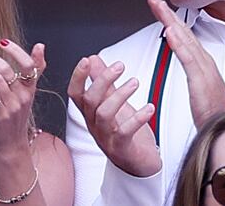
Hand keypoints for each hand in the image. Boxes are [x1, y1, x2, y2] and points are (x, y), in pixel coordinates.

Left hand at [0, 39, 44, 153]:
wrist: (12, 144)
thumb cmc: (17, 116)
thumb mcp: (28, 92)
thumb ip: (35, 69)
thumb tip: (41, 46)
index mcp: (30, 88)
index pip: (28, 64)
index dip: (16, 51)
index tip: (3, 41)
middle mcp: (23, 96)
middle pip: (8, 70)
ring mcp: (12, 106)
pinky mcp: (0, 115)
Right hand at [68, 55, 160, 176]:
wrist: (138, 165)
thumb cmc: (125, 134)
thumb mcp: (113, 103)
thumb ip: (103, 82)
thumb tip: (93, 59)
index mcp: (91, 113)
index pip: (75, 93)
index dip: (78, 77)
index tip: (86, 60)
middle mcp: (95, 125)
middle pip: (90, 100)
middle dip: (103, 80)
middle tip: (120, 66)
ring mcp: (106, 138)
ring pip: (104, 114)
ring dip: (119, 95)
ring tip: (135, 82)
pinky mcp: (121, 149)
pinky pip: (124, 133)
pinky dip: (137, 118)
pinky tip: (149, 107)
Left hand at [147, 0, 224, 128]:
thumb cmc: (213, 110)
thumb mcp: (200, 86)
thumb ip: (194, 70)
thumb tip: (187, 57)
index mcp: (201, 61)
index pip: (183, 35)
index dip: (169, 19)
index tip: (157, 6)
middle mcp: (203, 60)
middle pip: (183, 31)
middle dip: (167, 13)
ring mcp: (203, 68)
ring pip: (184, 39)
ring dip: (171, 21)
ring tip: (159, 7)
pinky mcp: (201, 80)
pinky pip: (188, 58)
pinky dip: (179, 43)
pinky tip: (170, 31)